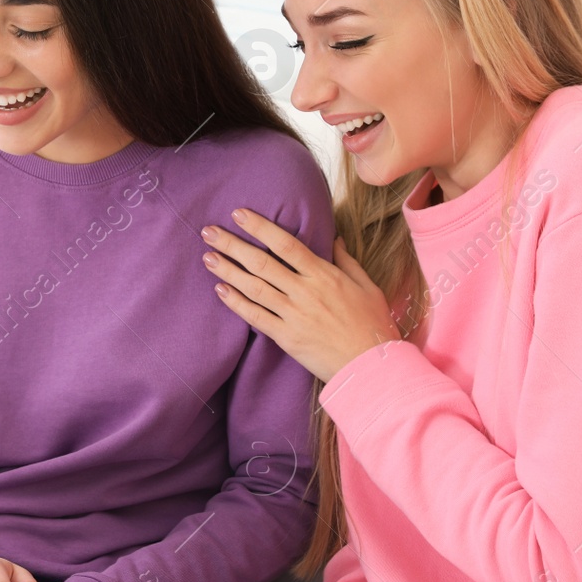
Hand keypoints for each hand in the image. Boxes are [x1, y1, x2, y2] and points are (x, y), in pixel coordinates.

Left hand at [202, 210, 400, 381]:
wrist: (372, 367)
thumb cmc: (374, 325)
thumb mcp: (368, 287)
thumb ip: (347, 261)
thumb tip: (335, 238)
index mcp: (325, 275)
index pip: (286, 244)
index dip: (260, 227)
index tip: (238, 214)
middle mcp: (306, 292)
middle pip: (262, 263)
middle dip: (233, 245)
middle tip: (208, 231)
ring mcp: (294, 315)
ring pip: (254, 288)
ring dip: (228, 271)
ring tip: (208, 258)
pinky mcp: (287, 338)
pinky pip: (256, 317)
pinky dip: (236, 303)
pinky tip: (220, 290)